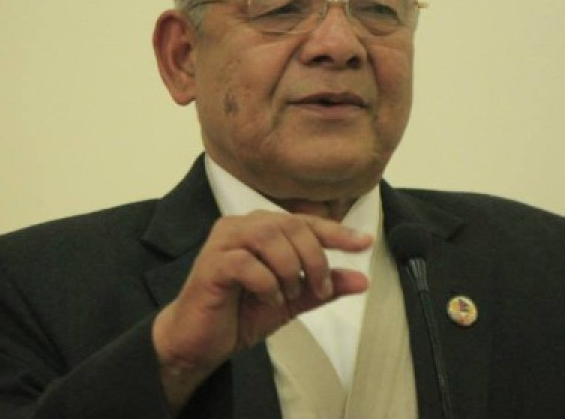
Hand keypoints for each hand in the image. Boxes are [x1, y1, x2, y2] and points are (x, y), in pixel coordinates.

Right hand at [152, 210, 371, 410]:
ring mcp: (223, 242)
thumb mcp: (292, 301)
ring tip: (292, 294)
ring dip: (290, 268)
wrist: (200, 342)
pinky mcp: (210, 263)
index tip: (364, 243)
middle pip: (291, 225)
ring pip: (269, 236)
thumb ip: (323, 288)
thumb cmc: (241, 314)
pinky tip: (270, 300)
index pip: (304, 222)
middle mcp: (241, 226)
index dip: (336, 231)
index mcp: (262, 228)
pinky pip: (246, 262)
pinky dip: (267, 283)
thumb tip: (362, 280)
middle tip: (321, 289)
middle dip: (314, 258)